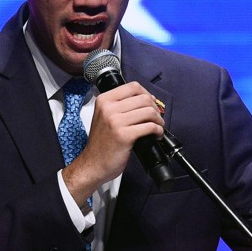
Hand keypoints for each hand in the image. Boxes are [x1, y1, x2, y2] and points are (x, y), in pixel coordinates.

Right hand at [61, 82, 163, 202]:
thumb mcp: (104, 117)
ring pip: (149, 111)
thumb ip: (121, 106)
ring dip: (158, 120)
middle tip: (157, 118)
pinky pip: (150, 127)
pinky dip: (158, 130)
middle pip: (143, 98)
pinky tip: (156, 135)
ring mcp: (116, 122)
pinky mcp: (124, 136)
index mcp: (104, 100)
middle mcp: (108, 108)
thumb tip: (147, 99)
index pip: (133, 86)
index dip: (147, 94)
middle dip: (155, 108)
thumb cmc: (101, 143)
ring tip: (157, 127)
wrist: (93, 164)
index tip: (151, 104)